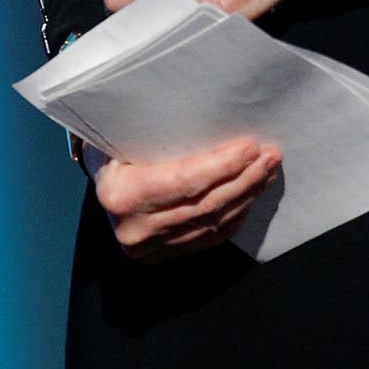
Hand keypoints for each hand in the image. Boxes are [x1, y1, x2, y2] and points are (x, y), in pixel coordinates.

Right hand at [93, 135, 280, 256]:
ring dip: (246, 197)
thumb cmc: (111, 147)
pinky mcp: (160, 256)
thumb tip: (210, 112)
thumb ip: (155, 129)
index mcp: (120, 195)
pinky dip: (233, 217)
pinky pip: (208, 238)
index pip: (184, 181)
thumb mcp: (120, 133)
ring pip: (211, 224)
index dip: (223, 165)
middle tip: (270, 156)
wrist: (97, 181)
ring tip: (266, 172)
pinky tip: (250, 196)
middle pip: (204, 205)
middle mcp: (134, 228)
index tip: (251, 147)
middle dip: (244, 179)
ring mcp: (148, 248)